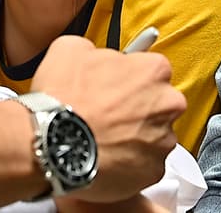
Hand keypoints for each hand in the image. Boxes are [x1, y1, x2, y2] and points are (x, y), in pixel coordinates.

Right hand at [33, 36, 183, 201]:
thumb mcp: (68, 49)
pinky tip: (106, 155)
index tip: (116, 84)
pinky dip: (129, 162)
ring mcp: (163, 140)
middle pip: (159, 103)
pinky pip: (145, 164)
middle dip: (138, 107)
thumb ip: (94, 49)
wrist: (54, 145)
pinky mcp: (153, 171)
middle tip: (108, 111)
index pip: (152, 68)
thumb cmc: (64, 100)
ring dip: (134, 135)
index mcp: (153, 70)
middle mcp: (166, 105)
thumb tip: (93, 55)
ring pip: (153, 135)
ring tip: (103, 136)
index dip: (129, 77)